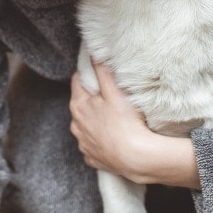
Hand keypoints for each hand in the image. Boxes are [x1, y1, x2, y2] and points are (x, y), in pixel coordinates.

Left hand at [69, 61, 152, 180]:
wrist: (136, 157)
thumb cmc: (125, 122)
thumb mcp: (114, 91)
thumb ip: (102, 70)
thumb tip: (93, 53)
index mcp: (78, 106)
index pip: (77, 81)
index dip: (87, 75)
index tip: (98, 73)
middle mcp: (76, 125)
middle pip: (81, 105)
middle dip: (92, 99)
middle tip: (110, 96)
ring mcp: (83, 144)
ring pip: (86, 126)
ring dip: (95, 121)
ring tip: (114, 119)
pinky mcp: (92, 158)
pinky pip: (93, 145)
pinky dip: (100, 140)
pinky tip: (113, 138)